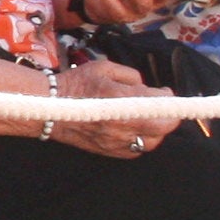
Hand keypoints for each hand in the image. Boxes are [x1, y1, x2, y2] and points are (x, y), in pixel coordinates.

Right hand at [44, 52, 175, 159]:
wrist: (51, 108)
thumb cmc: (77, 84)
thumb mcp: (104, 67)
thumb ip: (131, 75)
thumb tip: (147, 88)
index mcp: (120, 98)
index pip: (159, 102)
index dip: (168, 98)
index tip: (167, 93)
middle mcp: (121, 123)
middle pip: (163, 126)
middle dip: (168, 116)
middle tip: (163, 107)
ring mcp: (115, 140)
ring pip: (152, 142)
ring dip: (156, 130)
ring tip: (149, 119)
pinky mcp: (109, 151)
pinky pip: (136, 151)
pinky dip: (141, 141)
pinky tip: (134, 130)